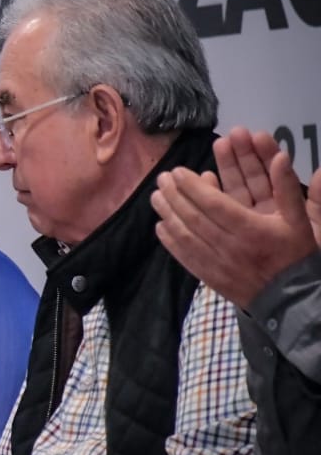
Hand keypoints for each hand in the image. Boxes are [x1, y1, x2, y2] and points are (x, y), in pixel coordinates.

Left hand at [152, 127, 320, 308]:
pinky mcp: (209, 277)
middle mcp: (230, 246)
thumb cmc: (294, 254)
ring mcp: (217, 263)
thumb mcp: (298, 220)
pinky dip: (170, 241)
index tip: (177, 172)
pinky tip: (160, 226)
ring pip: (185, 235)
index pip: (214, 204)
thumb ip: (287, 187)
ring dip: (168, 214)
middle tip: (161, 178)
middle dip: (175, 195)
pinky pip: (184, 256)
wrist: (290, 298)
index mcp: (252, 229)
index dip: (193, 187)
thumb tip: (279, 156)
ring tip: (156, 196)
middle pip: (194, 217)